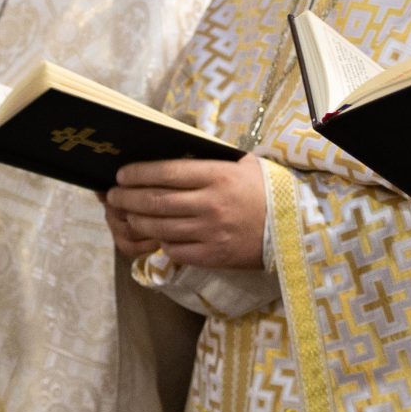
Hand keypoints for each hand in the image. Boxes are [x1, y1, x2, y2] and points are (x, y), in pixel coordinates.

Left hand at [104, 155, 266, 270]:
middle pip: (157, 201)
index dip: (139, 173)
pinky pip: (176, 250)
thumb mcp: (244, 165)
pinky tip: (156, 235)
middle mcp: (211, 204)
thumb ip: (212, 161)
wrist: (297, 228)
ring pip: (161, 228)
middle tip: (113, 195)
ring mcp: (211, 232)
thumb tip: (178, 155)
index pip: (167, 172)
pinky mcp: (214, 256)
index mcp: (218, 176)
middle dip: (128, 198)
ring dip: (137, 221)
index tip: (122, 174)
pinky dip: (161, 243)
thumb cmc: (267, 192)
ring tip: (126, 215)